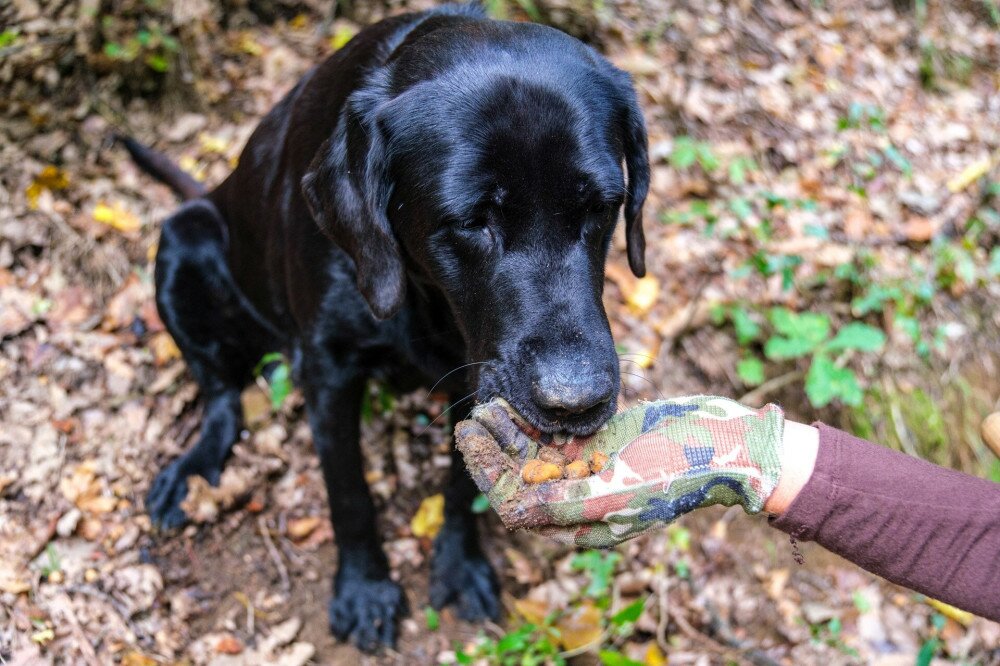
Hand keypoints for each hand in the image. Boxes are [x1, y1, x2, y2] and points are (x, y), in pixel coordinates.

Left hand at [455, 396, 784, 547]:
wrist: (726, 446)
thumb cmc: (675, 472)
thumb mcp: (616, 492)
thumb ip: (562, 505)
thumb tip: (510, 512)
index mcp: (582, 525)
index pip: (518, 504)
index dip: (487, 472)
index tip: (468, 437)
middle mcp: (581, 501)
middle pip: (522, 477)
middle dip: (494, 448)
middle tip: (472, 415)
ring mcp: (591, 472)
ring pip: (536, 454)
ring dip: (510, 431)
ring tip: (488, 403)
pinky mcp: (601, 446)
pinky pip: (558, 437)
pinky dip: (536, 421)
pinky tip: (518, 400)